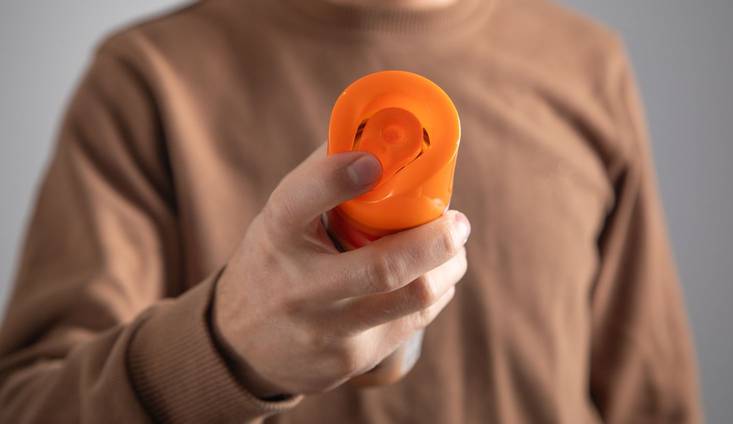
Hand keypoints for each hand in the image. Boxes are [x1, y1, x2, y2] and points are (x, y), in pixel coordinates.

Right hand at [211, 144, 469, 396]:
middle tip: (458, 222)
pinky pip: (414, 321)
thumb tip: (378, 130)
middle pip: (385, 265)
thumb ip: (324, 175)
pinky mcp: (351, 360)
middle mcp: (299, 287)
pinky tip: (433, 279)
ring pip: (415, 296)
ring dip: (450, 266)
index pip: (300, 199)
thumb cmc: (275, 262)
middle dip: (439, 238)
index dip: (339, 176)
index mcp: (277, 235)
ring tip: (453, 249)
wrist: (242, 345)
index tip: (375, 161)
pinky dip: (436, 292)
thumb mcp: (281, 218)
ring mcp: (326, 329)